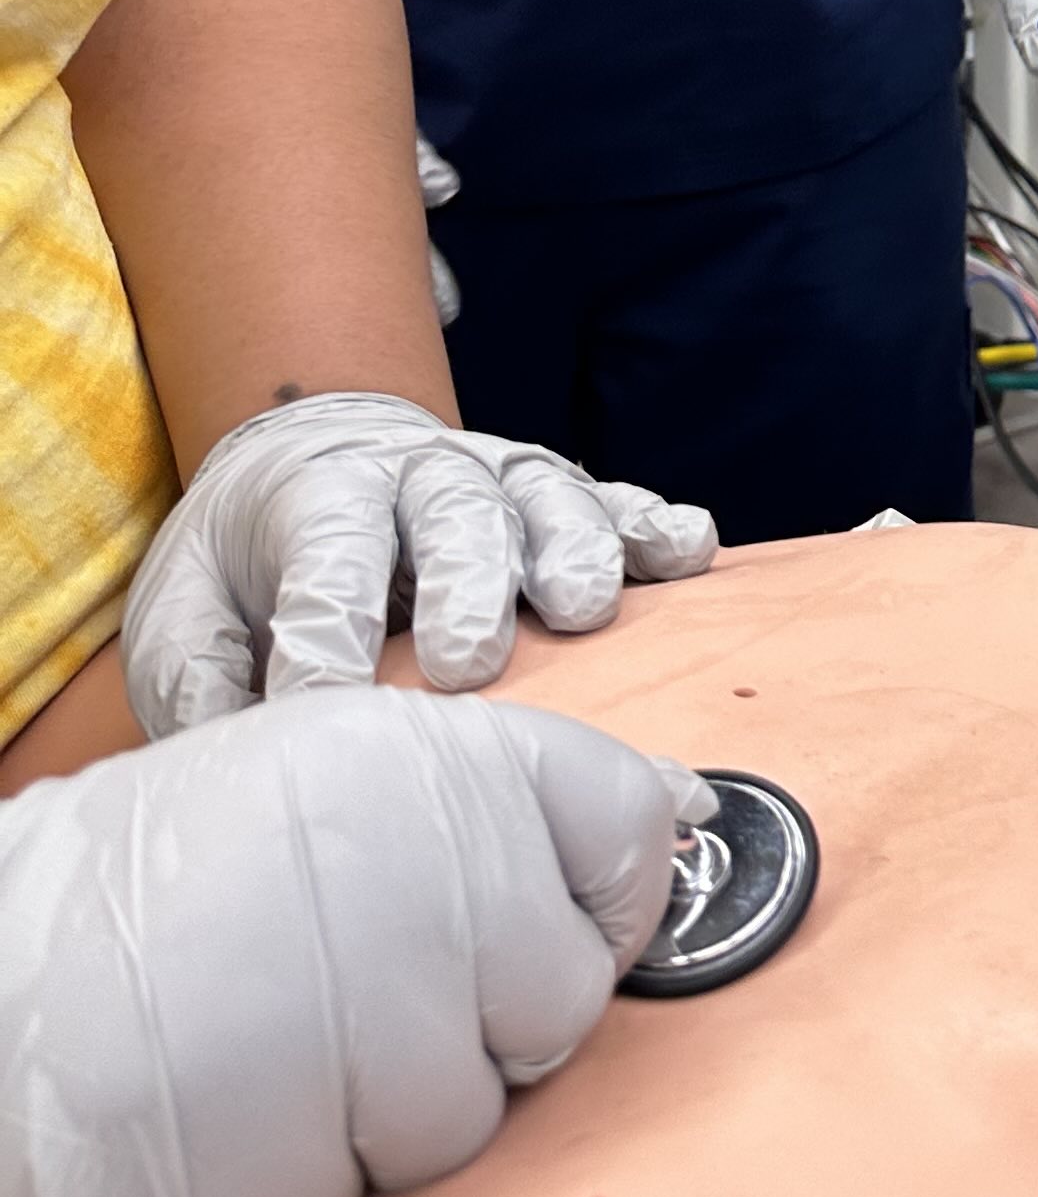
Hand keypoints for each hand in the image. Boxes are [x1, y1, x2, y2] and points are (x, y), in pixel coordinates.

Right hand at [0, 687, 708, 1196]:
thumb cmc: (161, 876)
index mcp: (425, 762)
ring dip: (375, 1115)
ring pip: (464, 1122)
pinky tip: (214, 1116)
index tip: (528, 924)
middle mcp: (404, 871)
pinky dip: (291, 1183)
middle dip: (472, 1027)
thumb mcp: (331, 772)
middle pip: (561, 1004)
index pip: (622, 825)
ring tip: (265, 1049)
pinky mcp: (270, 1163)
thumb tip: (687, 813)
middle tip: (347, 998)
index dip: (595, 897)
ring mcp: (340, 1016)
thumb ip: (511, 798)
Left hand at [121, 395, 718, 737]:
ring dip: (571, 548)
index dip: (322, 643)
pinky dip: (658, 525)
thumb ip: (192, 672)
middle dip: (465, 586)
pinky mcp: (564, 492)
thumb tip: (218, 751)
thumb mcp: (186, 604)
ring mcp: (502, 478)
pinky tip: (692, 552)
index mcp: (322, 495)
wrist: (318, 445)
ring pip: (547, 499)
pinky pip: (621, 501)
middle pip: (454, 516)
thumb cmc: (250, 556)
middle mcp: (421, 475)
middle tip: (464, 662)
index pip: (325, 566)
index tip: (318, 719)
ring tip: (582, 608)